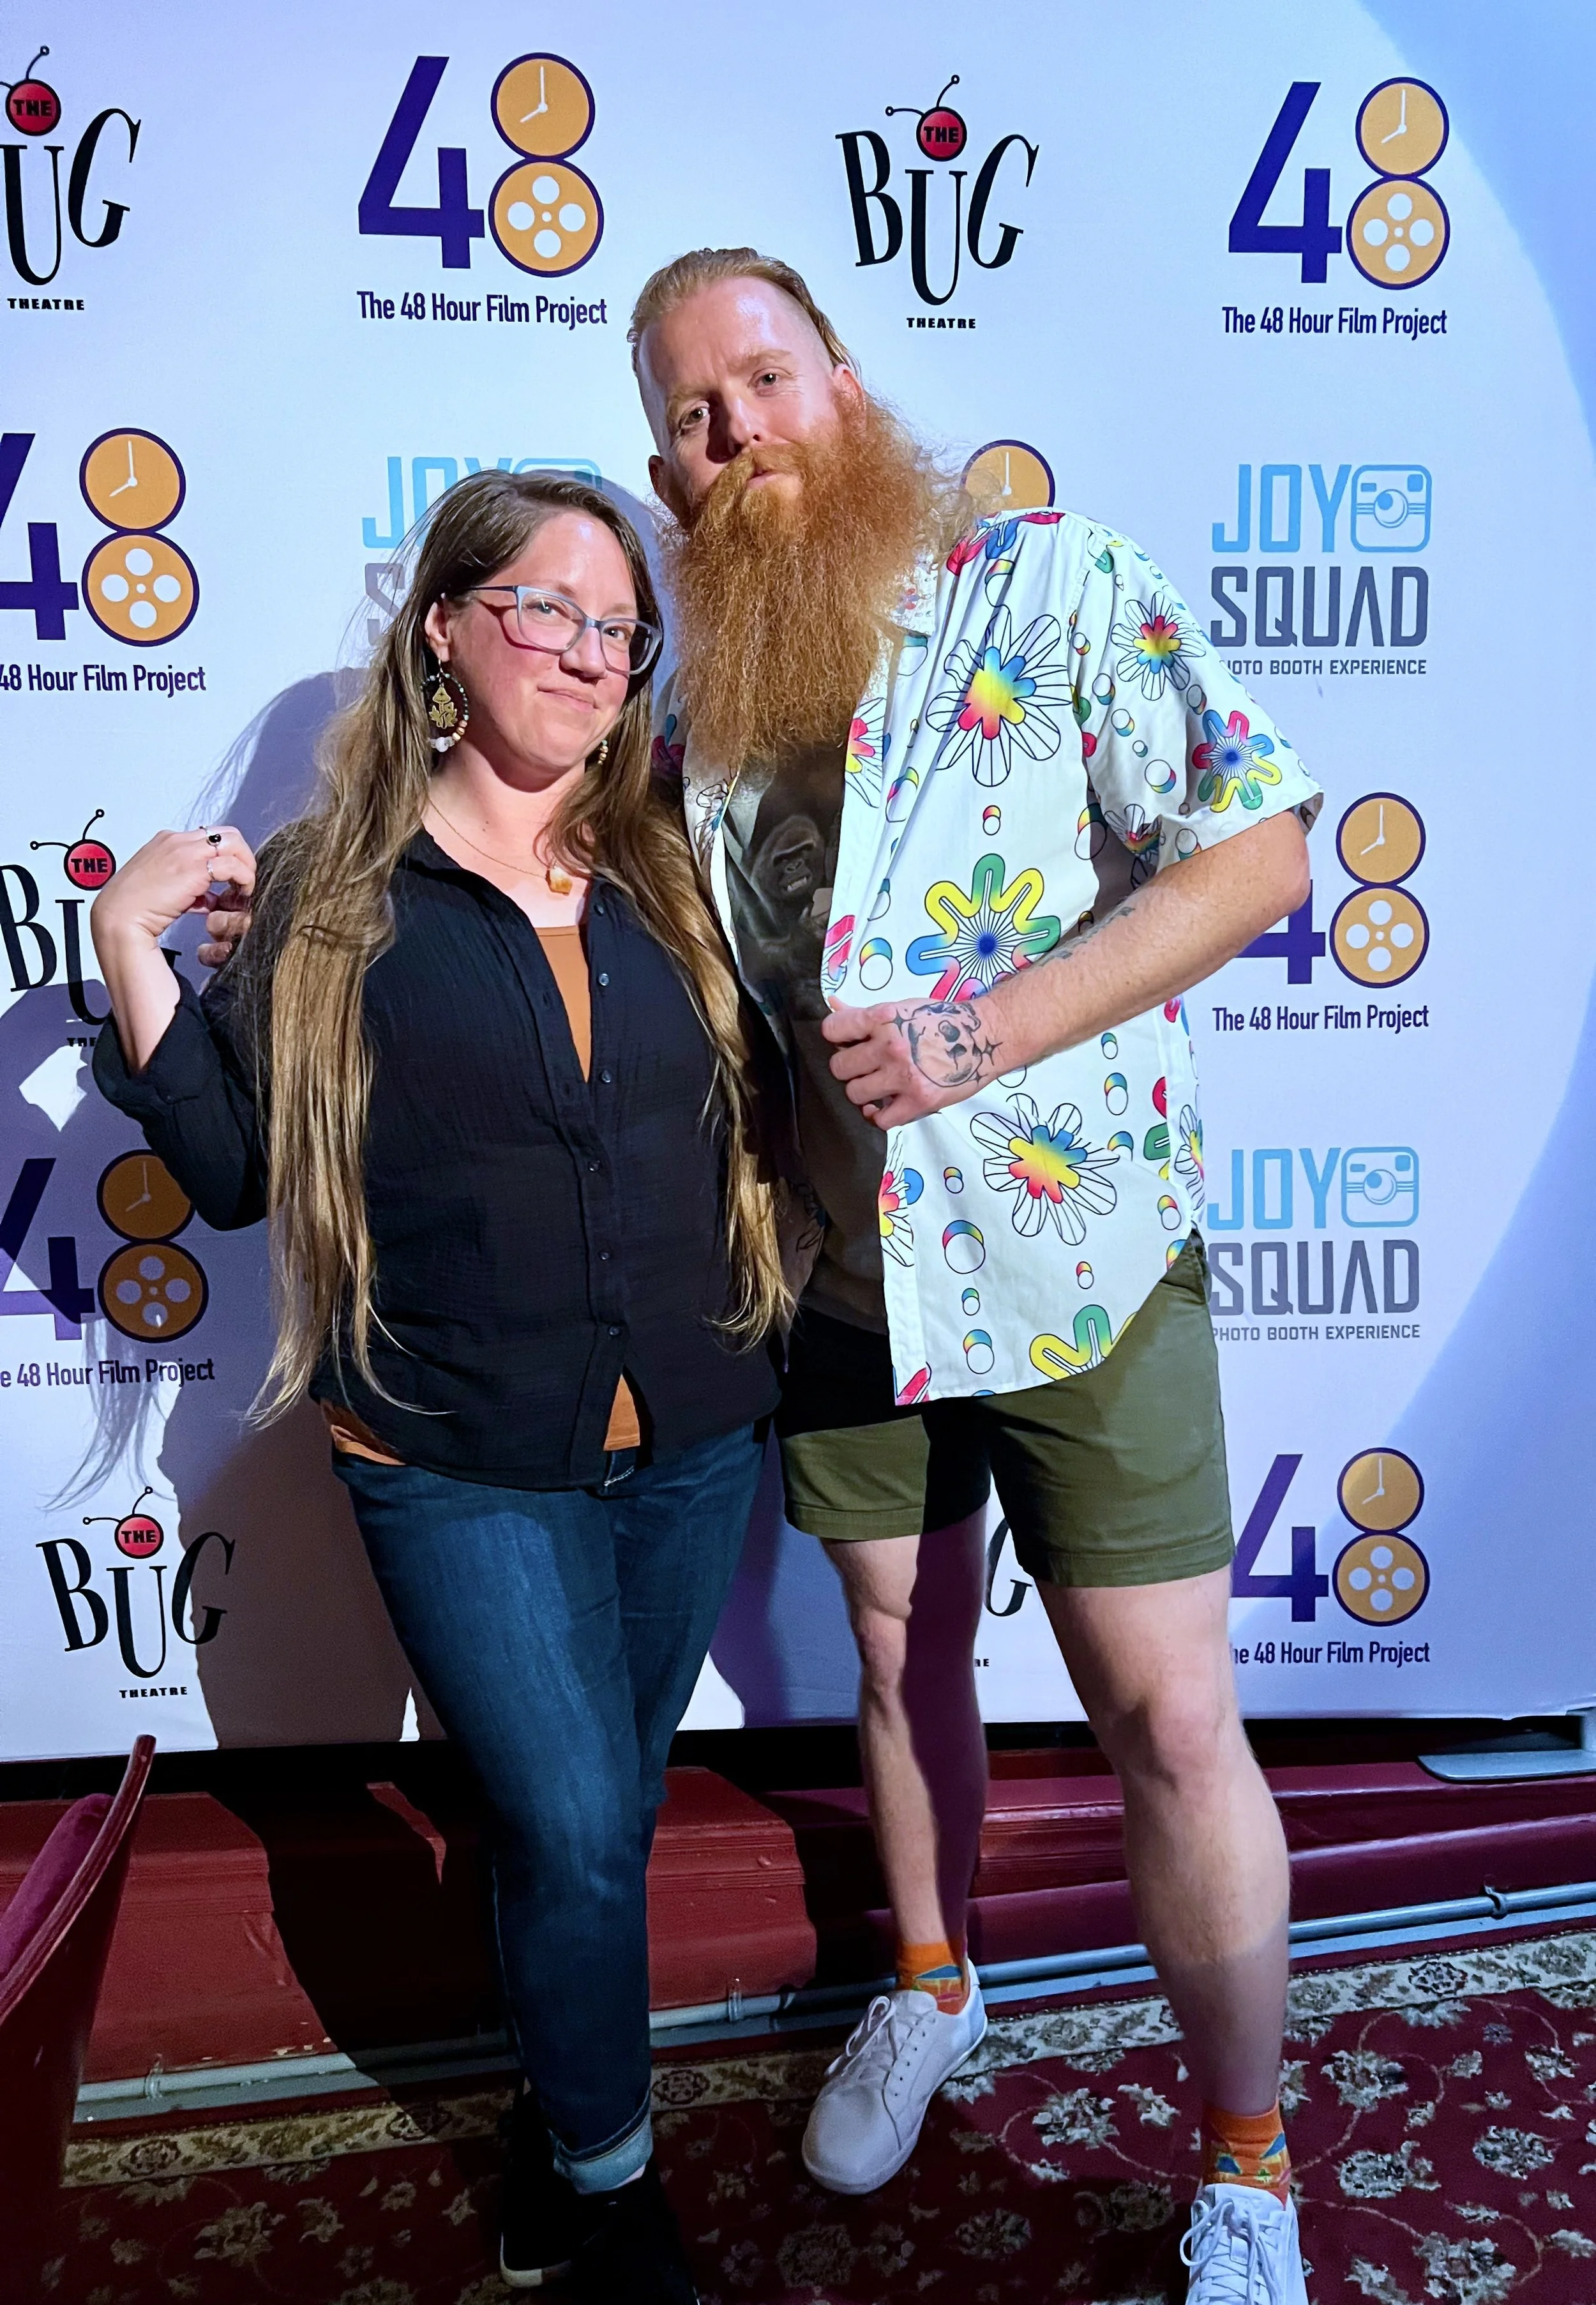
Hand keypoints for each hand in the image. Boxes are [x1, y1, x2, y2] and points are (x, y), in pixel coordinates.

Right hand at [92, 827, 255, 962]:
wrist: (119, 917)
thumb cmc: (135, 907)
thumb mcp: (164, 889)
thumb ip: (187, 887)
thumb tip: (207, 896)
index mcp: (167, 841)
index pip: (208, 838)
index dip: (224, 857)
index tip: (229, 878)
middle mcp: (177, 841)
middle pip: (226, 834)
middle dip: (241, 855)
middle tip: (244, 879)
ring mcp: (185, 851)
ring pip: (234, 843)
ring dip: (246, 866)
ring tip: (245, 888)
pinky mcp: (194, 868)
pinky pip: (233, 866)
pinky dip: (244, 878)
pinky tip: (240, 894)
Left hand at [821, 997, 1007, 1130]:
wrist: (984, 1037)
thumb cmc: (942, 1021)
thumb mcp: (902, 1008)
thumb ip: (864, 1012)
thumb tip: (833, 1004)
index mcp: (883, 1018)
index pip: (833, 1030)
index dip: (836, 1037)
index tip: (847, 1041)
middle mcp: (891, 1047)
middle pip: (840, 1067)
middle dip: (849, 1067)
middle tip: (864, 1066)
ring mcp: (904, 1076)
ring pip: (855, 1093)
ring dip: (863, 1091)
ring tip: (877, 1084)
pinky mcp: (919, 1101)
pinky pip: (880, 1119)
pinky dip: (878, 1115)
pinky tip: (883, 1104)